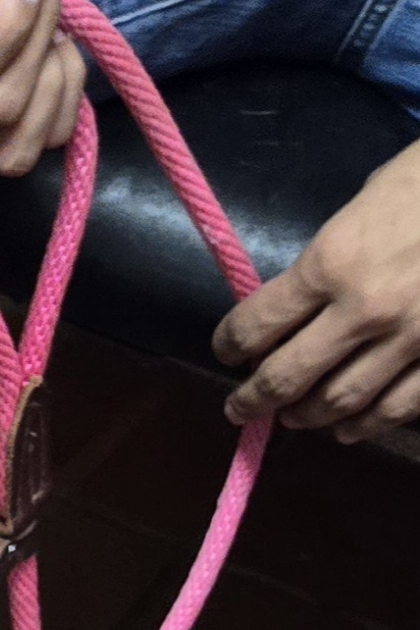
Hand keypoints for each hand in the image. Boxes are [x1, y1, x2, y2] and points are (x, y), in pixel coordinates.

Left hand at [215, 141, 419, 443]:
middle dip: (253, 399)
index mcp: (331, 262)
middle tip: (239, 408)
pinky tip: (347, 429)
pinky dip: (364, 425)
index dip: (230, 344)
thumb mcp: (369, 200)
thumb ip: (331, 256)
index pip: (256, 323)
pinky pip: (394, 408)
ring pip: (337, 402)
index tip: (226, 352)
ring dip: (305, 416)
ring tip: (291, 418)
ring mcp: (407, 341)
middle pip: (285, 376)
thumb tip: (301, 295)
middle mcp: (361, 311)